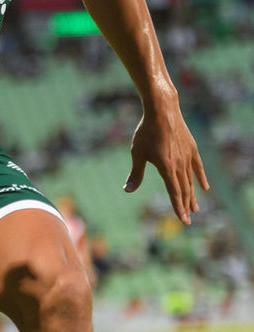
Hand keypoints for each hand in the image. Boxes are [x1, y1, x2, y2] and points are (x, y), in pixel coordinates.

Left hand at [126, 107, 208, 224]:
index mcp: (167, 168)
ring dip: (192, 196)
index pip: (174, 193)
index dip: (178, 208)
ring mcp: (188, 157)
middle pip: (184, 190)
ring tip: (195, 208)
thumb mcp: (138, 153)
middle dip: (186, 206)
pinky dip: (200, 178)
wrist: (162, 111)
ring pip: (191, 181)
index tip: (183, 220)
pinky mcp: (192, 149)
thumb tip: (127, 190)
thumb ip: (135, 174)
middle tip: (188, 220)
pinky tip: (204, 187)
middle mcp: (180, 164)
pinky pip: (198, 167)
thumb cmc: (146, 132)